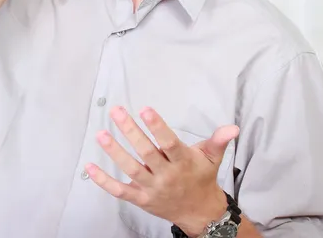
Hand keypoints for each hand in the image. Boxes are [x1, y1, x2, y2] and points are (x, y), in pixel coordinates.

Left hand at [86, 106, 239, 236]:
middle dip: (130, 131)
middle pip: (146, 153)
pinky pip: (119, 191)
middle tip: (116, 112)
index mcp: (182, 162)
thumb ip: (218, 141)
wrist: (200, 213)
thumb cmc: (202, 178)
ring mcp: (152, 189)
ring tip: (101, 134)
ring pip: (130, 169)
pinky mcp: (141, 199)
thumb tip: (232, 127)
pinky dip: (103, 181)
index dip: (157, 127)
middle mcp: (166, 176)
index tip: (145, 110)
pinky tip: (90, 167)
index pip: (168, 143)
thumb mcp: (212, 158)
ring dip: (114, 152)